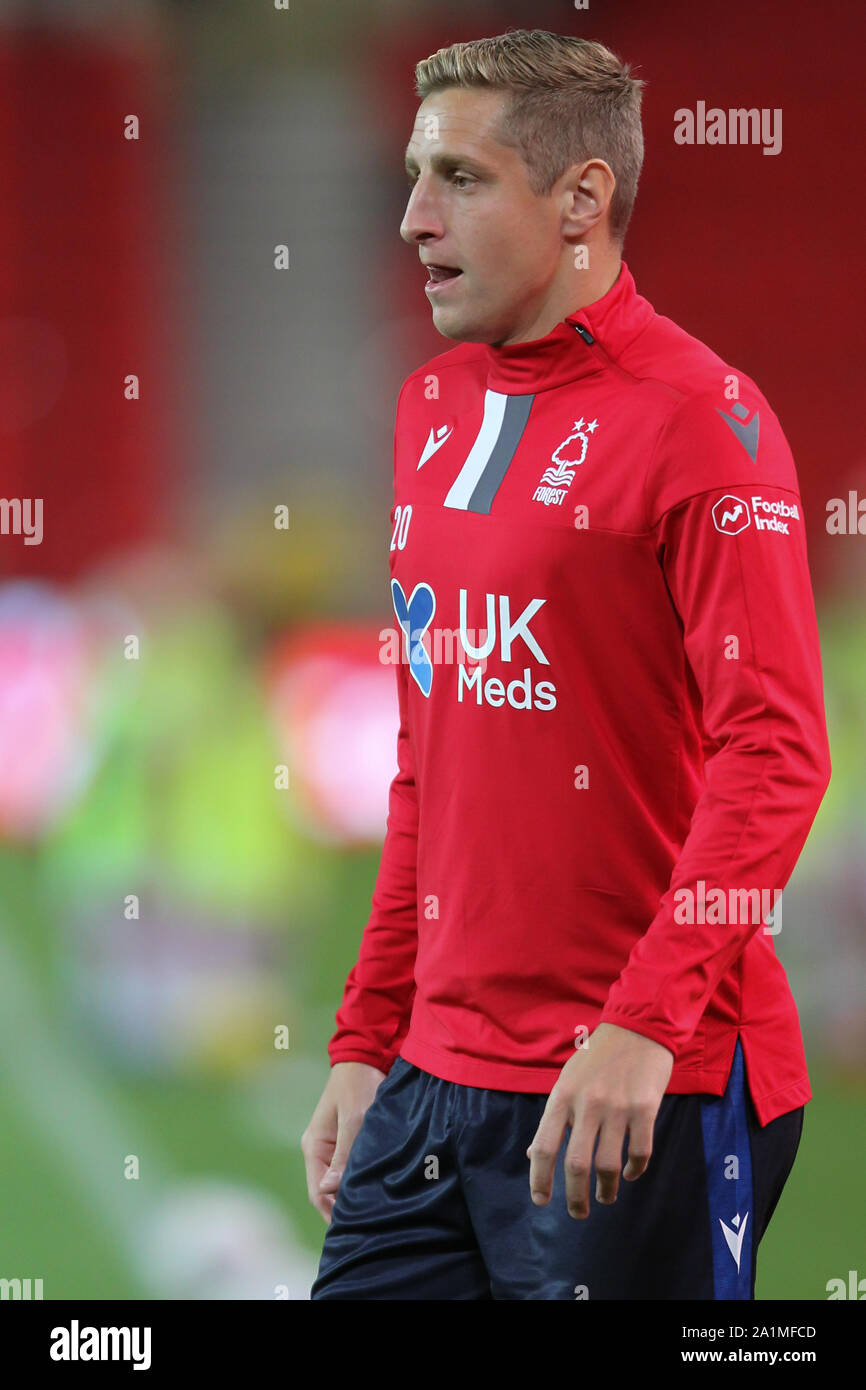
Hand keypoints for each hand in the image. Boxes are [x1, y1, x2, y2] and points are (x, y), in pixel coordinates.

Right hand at [301, 1061, 385, 1222]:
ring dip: (354, 1192)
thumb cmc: (359, 1084)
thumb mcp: (354, 1119)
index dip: (333, 1212)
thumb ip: (344, 1154)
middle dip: (345, 1206)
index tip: (356, 1224)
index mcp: (314, 1146)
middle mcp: (320, 1150)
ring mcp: (333, 1146)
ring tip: (375, 1208)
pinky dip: (361, 1179)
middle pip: (328, 1191)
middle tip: (370, 1221)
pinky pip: (351, 1168)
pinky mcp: (348, 1140)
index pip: (317, 1192)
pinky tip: (377, 1188)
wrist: (367, 1055)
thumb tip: (329, 1189)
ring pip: (340, 1180)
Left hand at [526, 1022, 673, 1217]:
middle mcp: (587, 1104)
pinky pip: (640, 1152)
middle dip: (576, 1197)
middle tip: (578, 1213)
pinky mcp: (645, 1108)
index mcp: (562, 1097)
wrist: (638, 1027)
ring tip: (606, 1196)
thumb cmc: (598, 1056)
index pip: (544, 1146)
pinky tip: (630, 1173)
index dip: (540, 1179)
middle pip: (576, 1164)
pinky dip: (634, 1170)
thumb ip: (554, 1118)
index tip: (541, 1200)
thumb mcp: (567, 1081)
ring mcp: (617, 1107)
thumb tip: (534, 1153)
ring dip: (607, 1189)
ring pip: (608, 1165)